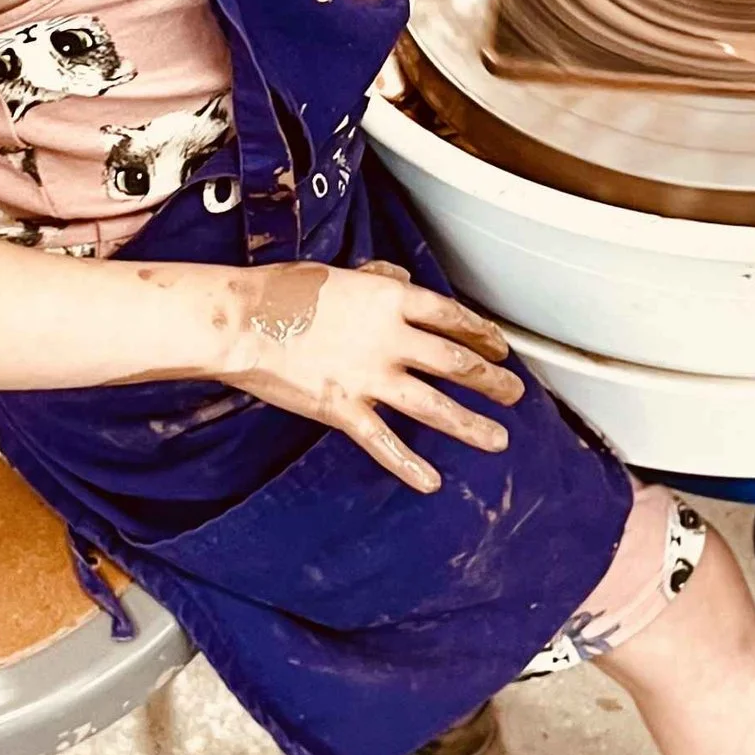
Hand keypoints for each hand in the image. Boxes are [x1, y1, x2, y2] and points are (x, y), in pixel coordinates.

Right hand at [210, 259, 525, 492]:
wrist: (242, 320)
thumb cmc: (282, 292)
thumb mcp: (338, 273)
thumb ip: (375, 276)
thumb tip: (399, 275)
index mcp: (390, 299)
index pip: (453, 317)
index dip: (482, 334)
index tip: (499, 347)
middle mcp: (390, 338)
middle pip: (457, 362)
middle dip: (491, 381)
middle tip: (512, 393)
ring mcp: (369, 376)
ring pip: (435, 406)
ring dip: (471, 425)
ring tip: (498, 439)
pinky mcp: (344, 409)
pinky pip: (385, 443)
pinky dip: (410, 465)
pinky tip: (432, 481)